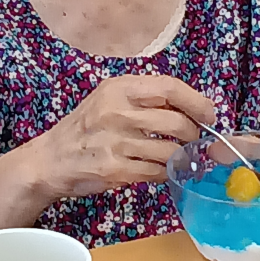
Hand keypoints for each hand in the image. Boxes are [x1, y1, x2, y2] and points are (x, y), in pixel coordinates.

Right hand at [0, 74, 214, 228]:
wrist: (50, 159)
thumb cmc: (86, 126)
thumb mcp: (109, 98)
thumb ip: (144, 98)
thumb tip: (191, 106)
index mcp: (119, 87)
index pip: (170, 87)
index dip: (196, 101)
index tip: (209, 114)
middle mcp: (117, 111)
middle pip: (176, 122)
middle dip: (193, 134)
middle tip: (194, 140)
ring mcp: (116, 142)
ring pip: (170, 151)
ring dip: (182, 157)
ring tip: (180, 157)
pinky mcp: (115, 169)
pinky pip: (156, 172)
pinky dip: (165, 173)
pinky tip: (160, 170)